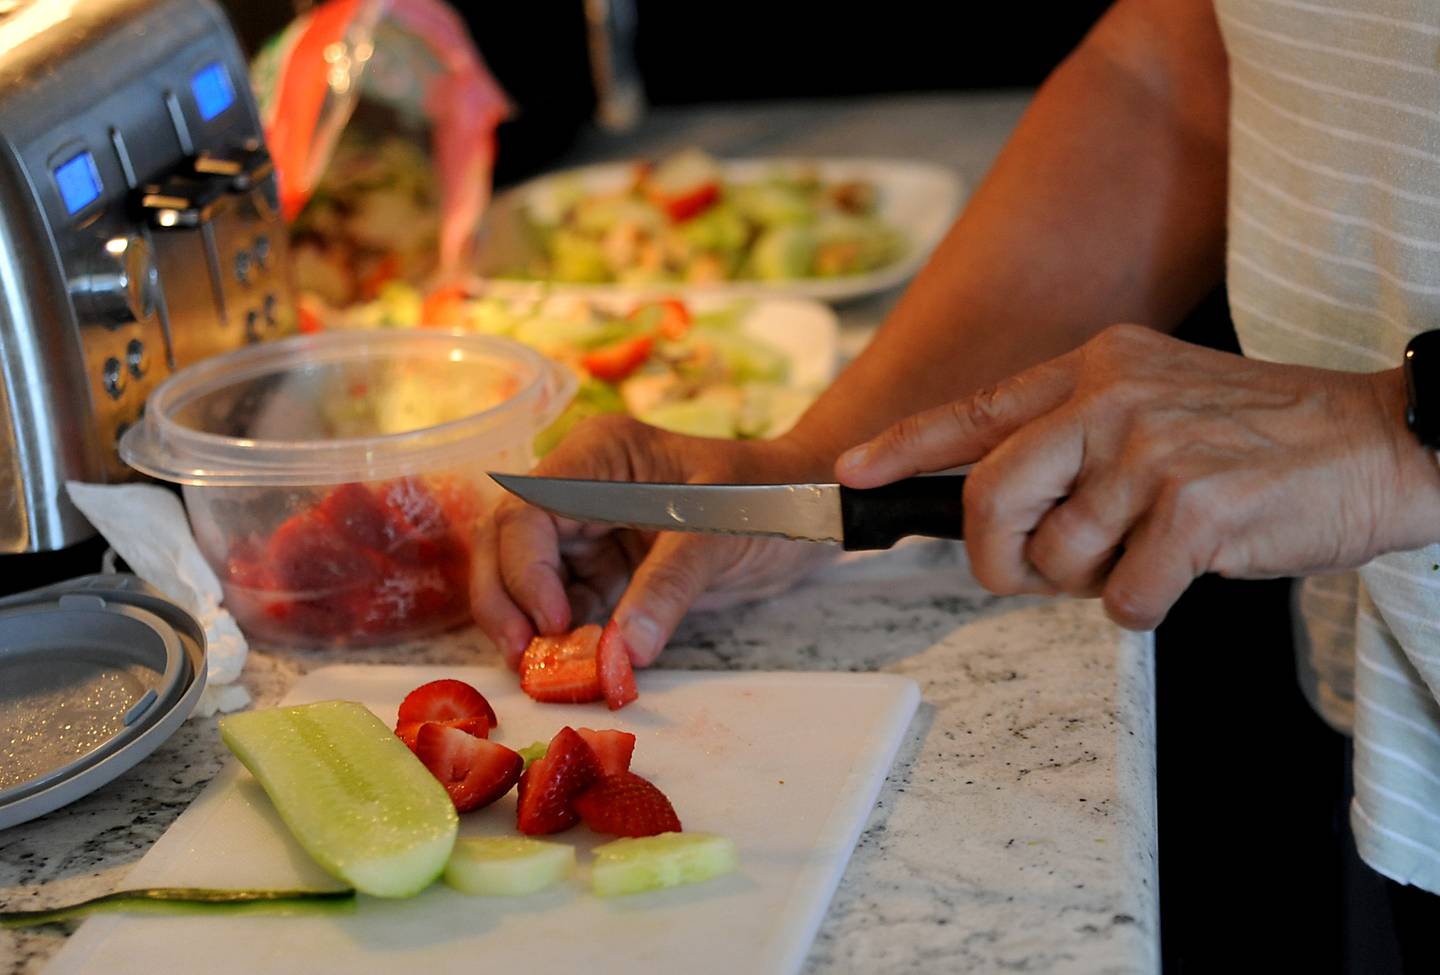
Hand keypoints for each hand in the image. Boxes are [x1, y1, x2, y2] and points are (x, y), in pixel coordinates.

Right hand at [471, 415, 834, 667]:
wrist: (809, 510)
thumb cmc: (769, 498)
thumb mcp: (719, 535)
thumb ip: (669, 586)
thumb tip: (621, 650)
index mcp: (598, 455)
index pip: (527, 508)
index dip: (526, 569)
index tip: (553, 622)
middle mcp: (580, 486)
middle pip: (508, 541)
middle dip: (505, 601)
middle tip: (522, 660)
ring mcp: (588, 526)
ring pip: (526, 578)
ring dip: (527, 625)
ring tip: (543, 673)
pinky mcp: (604, 565)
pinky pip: (563, 603)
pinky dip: (560, 637)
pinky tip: (574, 666)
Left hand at [837, 325, 1439, 629]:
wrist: (1381, 442)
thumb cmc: (1263, 438)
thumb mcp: (1158, 403)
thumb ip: (1077, 442)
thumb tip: (1000, 512)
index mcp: (1094, 367)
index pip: (977, 410)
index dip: (902, 447)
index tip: (851, 474)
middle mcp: (1111, 398)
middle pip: (990, 498)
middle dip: (996, 559)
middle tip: (1033, 575)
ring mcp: (1152, 450)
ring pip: (1058, 559)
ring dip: (1092, 583)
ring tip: (1147, 551)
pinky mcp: (1195, 508)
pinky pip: (1122, 599)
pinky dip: (1144, 607)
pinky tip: (1188, 571)